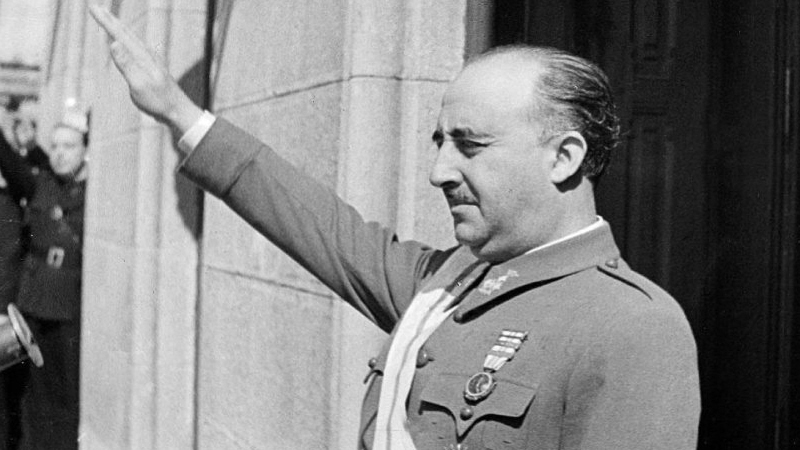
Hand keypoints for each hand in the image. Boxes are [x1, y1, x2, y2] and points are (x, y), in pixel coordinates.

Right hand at [88, 4, 202, 134]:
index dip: (105, 21)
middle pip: (126, 33)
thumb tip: (114, 43)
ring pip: (132, 39)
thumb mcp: (139, 85)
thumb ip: (126, 64)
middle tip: (95, 7)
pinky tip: (128, 43)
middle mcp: (147, 55)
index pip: (120, 34)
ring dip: (119, 28)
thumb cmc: (159, 101)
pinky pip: (136, 48)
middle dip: (110, 19)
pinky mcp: (151, 68)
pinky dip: (127, 40)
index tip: (92, 7)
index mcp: (142, 56)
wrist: (178, 111)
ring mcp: (151, 61)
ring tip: (109, 20)